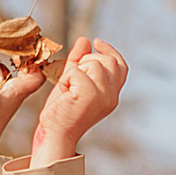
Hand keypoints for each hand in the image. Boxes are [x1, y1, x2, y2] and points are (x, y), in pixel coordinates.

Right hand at [0, 45, 50, 155]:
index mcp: (20, 91)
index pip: (39, 73)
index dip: (41, 60)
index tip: (37, 45)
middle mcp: (17, 92)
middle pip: (30, 71)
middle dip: (29, 57)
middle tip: (24, 41)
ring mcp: (8, 96)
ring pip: (18, 75)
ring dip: (16, 63)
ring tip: (12, 48)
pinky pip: (5, 81)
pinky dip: (2, 71)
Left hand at [29, 34, 127, 161]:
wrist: (55, 135)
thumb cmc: (62, 111)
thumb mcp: (72, 81)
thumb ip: (79, 60)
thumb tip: (85, 40)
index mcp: (112, 95)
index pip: (121, 66)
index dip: (110, 51)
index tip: (96, 42)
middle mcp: (112, 96)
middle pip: (106, 61)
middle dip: (86, 62)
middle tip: (72, 80)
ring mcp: (103, 96)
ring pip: (93, 63)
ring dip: (74, 72)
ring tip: (68, 89)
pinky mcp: (90, 95)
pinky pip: (77, 71)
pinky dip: (66, 79)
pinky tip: (64, 93)